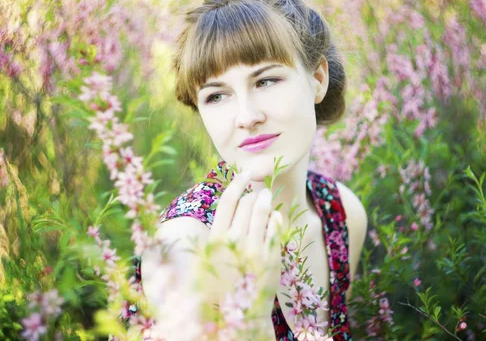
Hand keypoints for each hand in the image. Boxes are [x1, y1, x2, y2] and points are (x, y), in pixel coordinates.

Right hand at [201, 171, 282, 321]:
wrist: (241, 314)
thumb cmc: (222, 283)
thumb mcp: (209, 258)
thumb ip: (216, 231)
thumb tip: (228, 202)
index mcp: (216, 239)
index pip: (228, 201)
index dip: (237, 182)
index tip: (244, 172)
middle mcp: (235, 241)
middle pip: (246, 202)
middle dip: (253, 193)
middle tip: (256, 191)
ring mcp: (256, 248)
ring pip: (263, 210)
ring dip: (265, 199)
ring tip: (266, 196)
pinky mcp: (273, 256)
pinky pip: (276, 225)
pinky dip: (275, 217)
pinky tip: (274, 217)